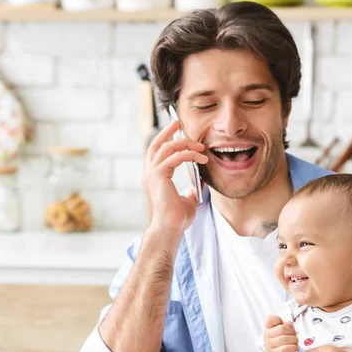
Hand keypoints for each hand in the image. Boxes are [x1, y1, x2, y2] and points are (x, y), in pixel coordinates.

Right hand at [144, 120, 207, 235]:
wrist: (170, 228)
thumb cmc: (177, 219)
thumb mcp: (188, 201)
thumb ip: (191, 190)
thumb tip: (199, 185)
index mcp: (154, 178)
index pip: (157, 153)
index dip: (166, 140)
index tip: (177, 132)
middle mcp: (150, 173)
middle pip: (157, 144)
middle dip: (168, 131)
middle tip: (178, 123)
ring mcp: (152, 173)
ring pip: (167, 148)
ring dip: (185, 144)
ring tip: (200, 146)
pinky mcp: (159, 175)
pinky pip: (175, 157)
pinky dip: (189, 154)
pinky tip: (201, 158)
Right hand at [264, 315, 297, 351]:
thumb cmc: (283, 344)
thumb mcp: (286, 332)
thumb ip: (287, 325)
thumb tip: (287, 322)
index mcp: (269, 328)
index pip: (270, 319)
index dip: (277, 319)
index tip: (282, 323)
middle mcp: (267, 336)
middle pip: (282, 329)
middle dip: (292, 332)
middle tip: (294, 336)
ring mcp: (270, 346)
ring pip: (285, 338)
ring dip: (294, 340)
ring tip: (295, 342)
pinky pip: (286, 348)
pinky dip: (293, 347)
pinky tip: (294, 348)